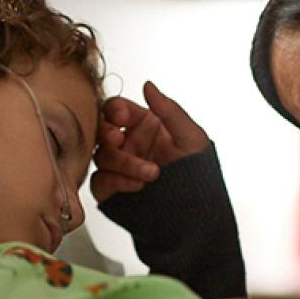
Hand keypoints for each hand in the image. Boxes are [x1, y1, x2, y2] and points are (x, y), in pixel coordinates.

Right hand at [91, 81, 209, 202]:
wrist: (196, 214)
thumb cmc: (199, 174)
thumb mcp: (191, 137)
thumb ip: (169, 110)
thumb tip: (148, 85)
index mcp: (144, 125)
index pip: (116, 108)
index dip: (114, 110)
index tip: (123, 118)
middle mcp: (128, 144)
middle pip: (102, 130)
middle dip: (107, 133)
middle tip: (119, 139)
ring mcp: (118, 167)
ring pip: (102, 156)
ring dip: (124, 163)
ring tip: (152, 174)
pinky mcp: (111, 190)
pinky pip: (100, 181)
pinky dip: (116, 182)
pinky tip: (138, 186)